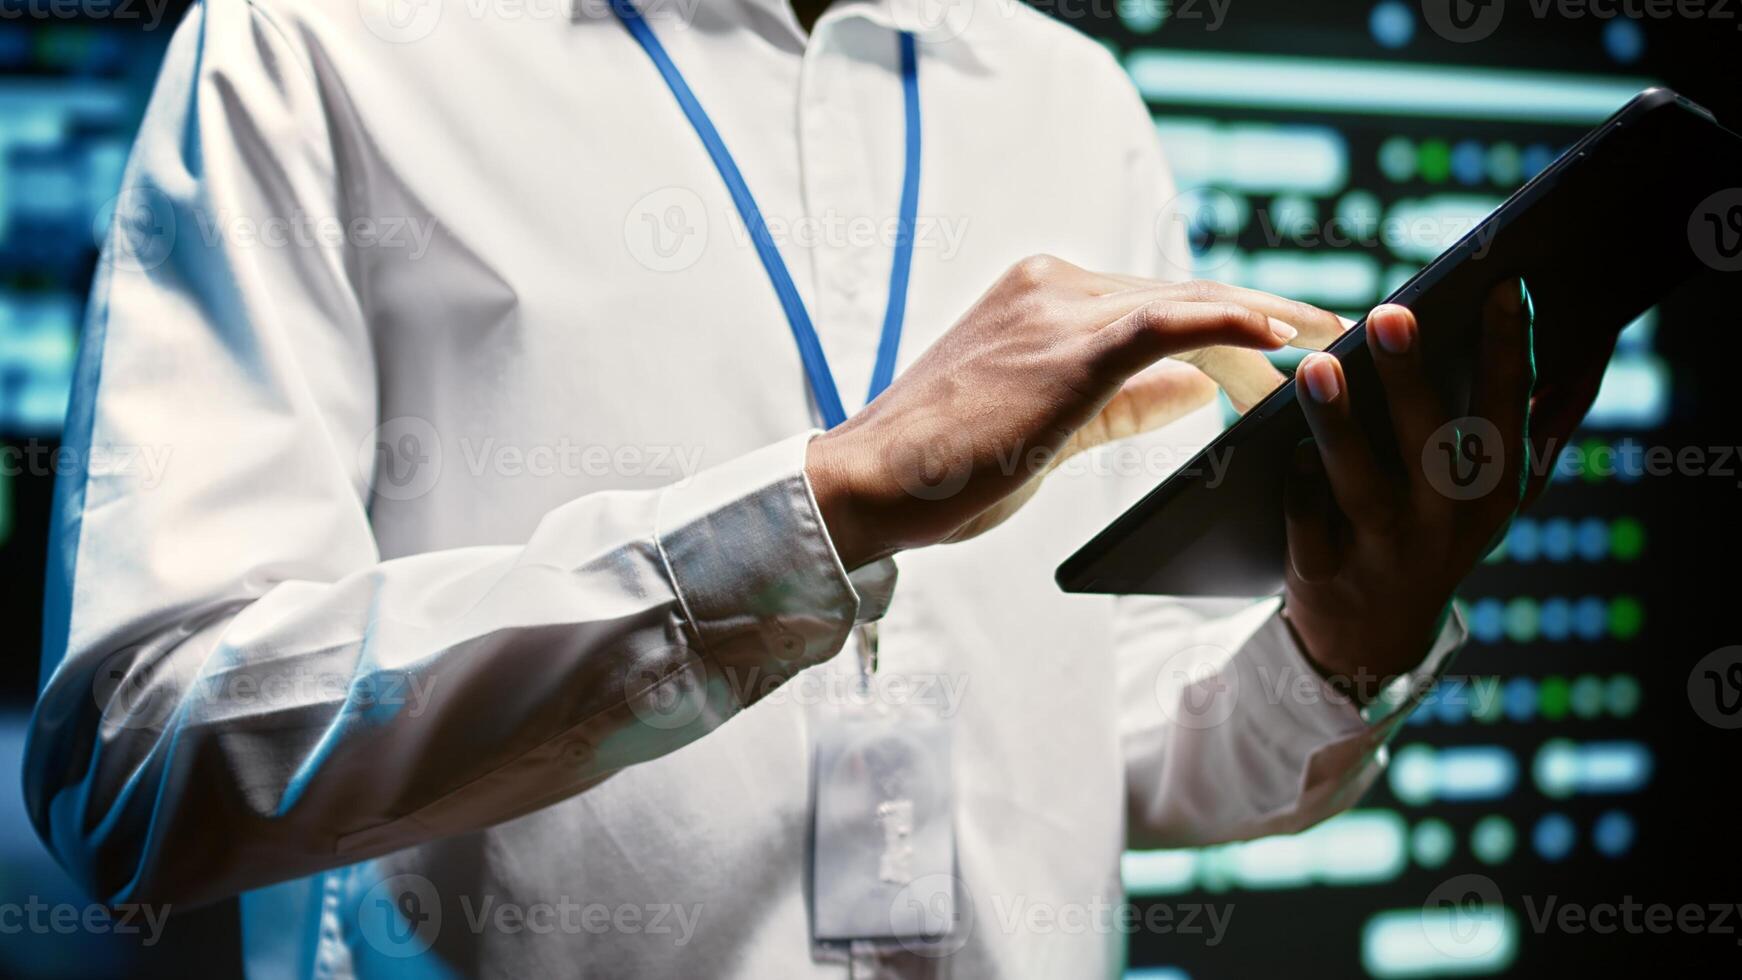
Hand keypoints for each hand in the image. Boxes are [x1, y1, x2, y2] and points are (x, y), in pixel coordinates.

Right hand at [808, 255, 1345, 567]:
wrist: (870, 485)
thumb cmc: (948, 468)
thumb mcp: (1052, 426)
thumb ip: (1125, 400)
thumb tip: (1197, 387)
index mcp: (1041, 294)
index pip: (1157, 300)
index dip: (1231, 318)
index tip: (1293, 336)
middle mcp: (1051, 283)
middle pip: (1182, 294)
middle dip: (1267, 318)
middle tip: (1339, 339)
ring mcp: (1057, 307)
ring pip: (1185, 304)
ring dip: (1267, 325)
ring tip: (1332, 346)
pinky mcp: (1068, 345)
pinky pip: (1168, 321)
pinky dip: (1230, 321)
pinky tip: (1281, 333)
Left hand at [1283, 279, 1603, 695]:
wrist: (1376, 637)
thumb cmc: (1436, 530)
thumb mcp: (1493, 493)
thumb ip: (1533, 425)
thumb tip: (1583, 340)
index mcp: (1497, 488)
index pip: (1509, 408)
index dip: (1512, 349)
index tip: (1508, 285)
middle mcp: (1448, 520)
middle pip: (1431, 442)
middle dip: (1411, 377)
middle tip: (1390, 313)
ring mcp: (1387, 550)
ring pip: (1362, 484)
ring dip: (1339, 425)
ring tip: (1317, 366)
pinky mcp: (1327, 573)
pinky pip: (1308, 525)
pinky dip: (1300, 488)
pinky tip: (1287, 448)